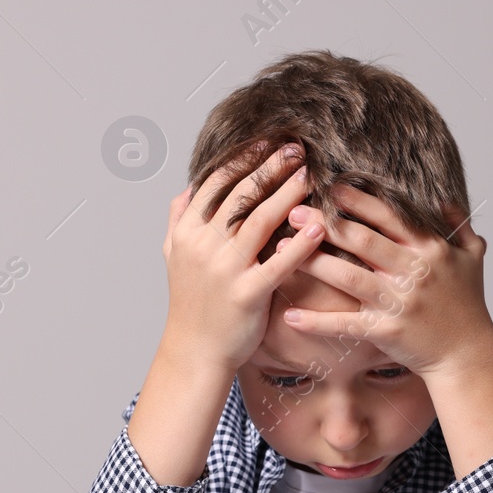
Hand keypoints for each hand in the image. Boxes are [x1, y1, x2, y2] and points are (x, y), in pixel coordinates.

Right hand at [160, 142, 326, 371]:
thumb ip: (178, 220)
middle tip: (297, 148)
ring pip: (258, 221)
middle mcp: (203, 246)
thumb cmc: (191, 304)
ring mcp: (224, 270)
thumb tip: (186, 189)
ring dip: (286, 194)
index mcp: (187, 232)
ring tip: (310, 175)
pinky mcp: (246, 295)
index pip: (216, 184)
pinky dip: (299, 244)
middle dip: (269, 167)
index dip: (243, 159)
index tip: (267, 140)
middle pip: (240, 195)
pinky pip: (277, 264)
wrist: (195, 351)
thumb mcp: (173, 257)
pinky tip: (320, 227)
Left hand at [283, 185, 492, 379]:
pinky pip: (345, 324)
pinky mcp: (386, 332)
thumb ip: (459, 225)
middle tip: (294, 210)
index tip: (331, 186)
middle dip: (325, 224)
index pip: (390, 216)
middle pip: (362, 241)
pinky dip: (316, 321)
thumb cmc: (468, 305)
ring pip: (347, 277)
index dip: (359, 200)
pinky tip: (290, 315)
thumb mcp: (472, 258)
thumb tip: (444, 198)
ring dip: (312, 262)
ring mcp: (398, 303)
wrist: (467, 355)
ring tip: (281, 249)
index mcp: (431, 249)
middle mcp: (414, 272)